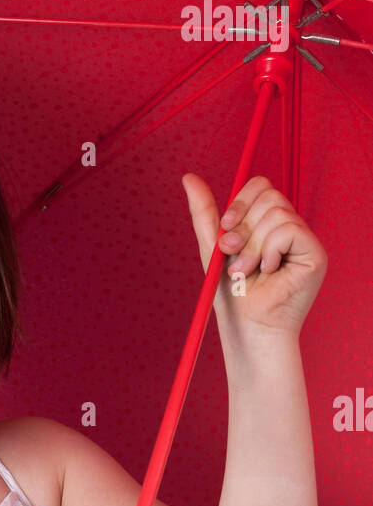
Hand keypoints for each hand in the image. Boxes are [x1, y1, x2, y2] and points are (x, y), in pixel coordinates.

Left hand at [182, 173, 327, 341]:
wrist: (246, 327)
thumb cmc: (232, 294)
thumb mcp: (213, 247)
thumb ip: (204, 213)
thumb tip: (188, 177)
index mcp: (268, 223)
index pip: (262, 186)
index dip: (241, 202)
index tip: (225, 231)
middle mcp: (290, 227)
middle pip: (269, 196)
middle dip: (243, 227)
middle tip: (233, 254)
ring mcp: (304, 240)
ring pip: (277, 213)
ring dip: (252, 245)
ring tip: (247, 270)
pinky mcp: (315, 254)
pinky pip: (289, 230)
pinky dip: (269, 250)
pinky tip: (269, 271)